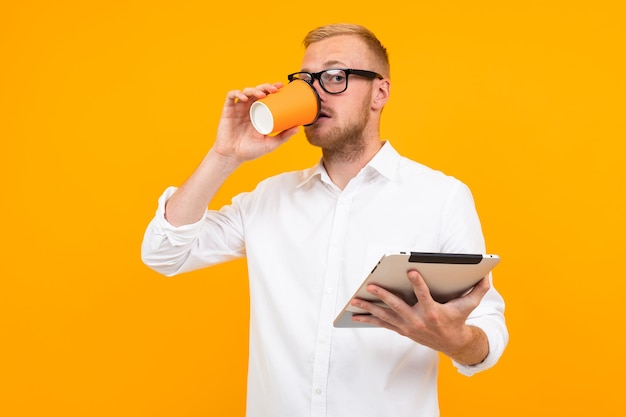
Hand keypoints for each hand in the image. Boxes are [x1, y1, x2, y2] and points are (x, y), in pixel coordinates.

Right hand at [213, 82, 298, 164]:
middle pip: (257, 91)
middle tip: (274, 89)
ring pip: (246, 91)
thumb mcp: (269, 144)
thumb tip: (298, 128)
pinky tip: (245, 98)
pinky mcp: (228, 110)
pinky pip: (231, 96)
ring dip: (254, 90)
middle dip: (266, 87)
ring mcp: (238, 108)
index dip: (272, 89)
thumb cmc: (250, 151)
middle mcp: (249, 108)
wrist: (232, 156)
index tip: (281, 86)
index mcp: (259, 113)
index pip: (266, 96)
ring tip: (262, 95)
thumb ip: (283, 137)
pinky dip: (237, 93)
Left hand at [350, 270, 490, 363]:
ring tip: (355, 300)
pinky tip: (355, 315)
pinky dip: (368, 319)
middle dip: (383, 295)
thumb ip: (478, 289)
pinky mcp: (401, 329)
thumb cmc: (458, 319)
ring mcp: (408, 326)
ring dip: (369, 308)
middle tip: (371, 285)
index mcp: (434, 312)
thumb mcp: (470, 305)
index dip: (418, 283)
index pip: (424, 295)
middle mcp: (418, 320)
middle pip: (398, 306)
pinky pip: (382, 323)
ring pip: (385, 316)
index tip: (411, 271)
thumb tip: (487, 274)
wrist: (453, 343)